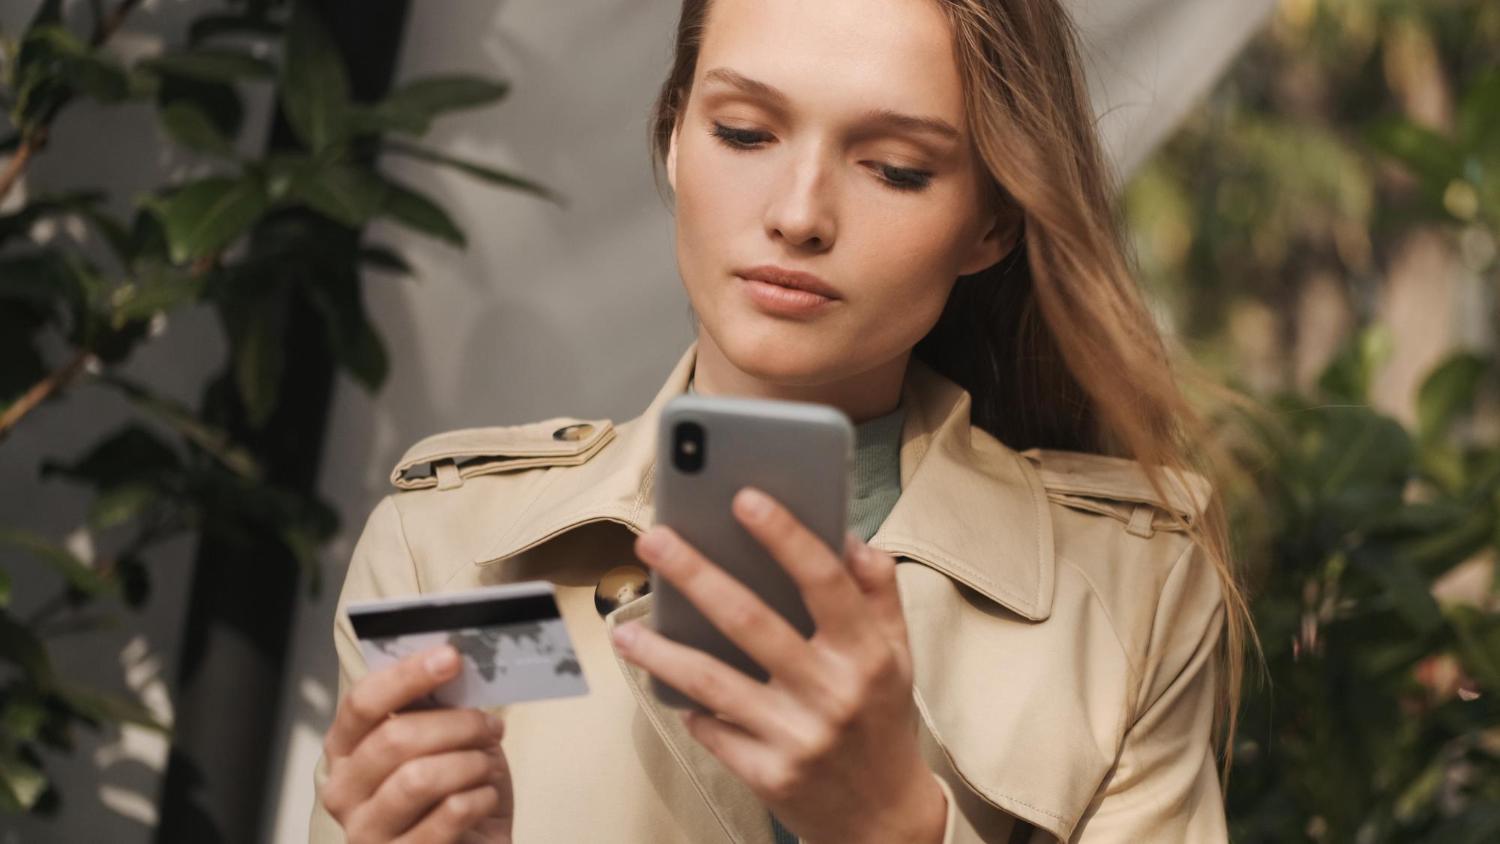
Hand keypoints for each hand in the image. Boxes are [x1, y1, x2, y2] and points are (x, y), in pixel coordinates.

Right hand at [319, 644, 513, 842]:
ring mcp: (366, 832)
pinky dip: (479, 798)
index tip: (450, 657)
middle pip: (394, 738)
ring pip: (418, 778)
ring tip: (487, 765)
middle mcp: (343, 792)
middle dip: (455, 724)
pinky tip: (486, 796)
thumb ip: (434, 708)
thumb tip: (450, 662)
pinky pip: (447, 815)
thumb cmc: (452, 792)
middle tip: (489, 725)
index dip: (406, 675)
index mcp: (345, 750)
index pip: (362, 702)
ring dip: (468, 763)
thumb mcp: (441, 742)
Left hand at [612, 486, 947, 843]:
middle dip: (694, 574)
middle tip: (652, 539)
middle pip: (749, 620)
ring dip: (660, 651)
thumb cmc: (882, 720)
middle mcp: (832, 692)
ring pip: (711, 681)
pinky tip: (666, 685)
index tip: (743, 498)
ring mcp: (797, 736)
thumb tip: (847, 535)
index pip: (823, 580)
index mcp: (867, 653)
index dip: (784, 536)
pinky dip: (686, 705)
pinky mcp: (768, 774)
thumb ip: (877, 592)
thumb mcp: (898, 653)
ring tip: (623, 628)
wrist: (884, 820)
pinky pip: (711, 729)